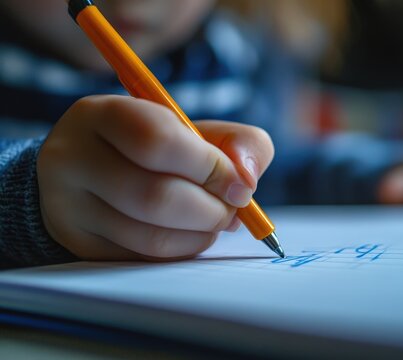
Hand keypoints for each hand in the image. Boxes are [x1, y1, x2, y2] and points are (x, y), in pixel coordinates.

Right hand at [37, 95, 273, 260]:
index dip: (210, 167)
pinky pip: (143, 258)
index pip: (158, 141)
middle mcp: (72, 158)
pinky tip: (191, 235)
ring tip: (216, 221)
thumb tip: (246, 180)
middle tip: (233, 210)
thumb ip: (238, 142)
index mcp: (101, 114)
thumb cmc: (157, 148)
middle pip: (155, 197)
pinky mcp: (80, 243)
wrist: (97, 170)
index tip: (240, 185)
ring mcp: (68, 206)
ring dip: (201, 235)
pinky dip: (182, 251)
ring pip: (150, 237)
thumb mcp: (196, 130)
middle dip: (211, 211)